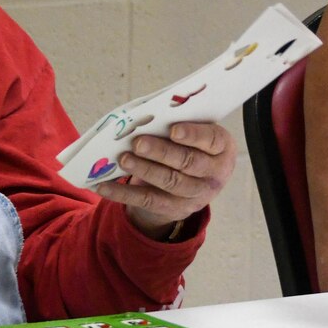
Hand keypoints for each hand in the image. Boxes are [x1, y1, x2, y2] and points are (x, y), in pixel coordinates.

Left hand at [96, 121, 235, 235]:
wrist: (194, 183)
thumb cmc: (191, 145)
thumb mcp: (195, 133)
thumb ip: (179, 124)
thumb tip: (146, 118)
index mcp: (223, 149)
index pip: (211, 140)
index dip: (193, 135)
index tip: (173, 129)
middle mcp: (215, 174)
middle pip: (188, 162)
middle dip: (161, 152)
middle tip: (138, 142)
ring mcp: (197, 195)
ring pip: (169, 182)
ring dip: (144, 170)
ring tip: (124, 159)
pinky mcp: (176, 209)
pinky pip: (148, 201)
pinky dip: (124, 193)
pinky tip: (105, 186)